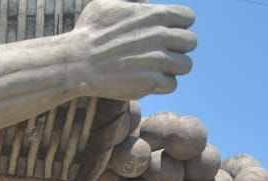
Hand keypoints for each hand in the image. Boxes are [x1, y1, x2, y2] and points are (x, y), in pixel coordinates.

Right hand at [67, 0, 196, 99]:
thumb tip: (143, 0)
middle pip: (190, 42)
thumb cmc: (89, 32)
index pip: (188, 18)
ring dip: (172, 68)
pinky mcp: (151, 82)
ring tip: (154, 69)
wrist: (77, 63)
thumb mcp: (109, 3)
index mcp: (156, 14)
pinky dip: (161, 85)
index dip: (177, 26)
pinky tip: (146, 81)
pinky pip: (172, 84)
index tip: (163, 34)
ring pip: (185, 65)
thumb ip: (133, 0)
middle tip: (159, 54)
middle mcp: (161, 35)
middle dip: (177, 48)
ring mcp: (158, 60)